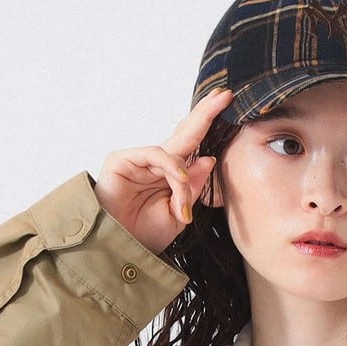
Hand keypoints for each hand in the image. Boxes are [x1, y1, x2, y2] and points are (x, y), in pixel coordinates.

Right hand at [93, 88, 235, 256]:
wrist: (120, 249)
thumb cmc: (145, 234)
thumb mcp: (179, 214)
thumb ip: (193, 188)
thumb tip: (209, 160)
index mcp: (171, 174)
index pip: (193, 144)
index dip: (208, 124)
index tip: (227, 104)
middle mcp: (157, 163)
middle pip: (185, 133)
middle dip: (205, 114)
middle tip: (223, 96)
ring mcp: (139, 159)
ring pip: (174, 151)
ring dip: (184, 178)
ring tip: (182, 206)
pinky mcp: (122, 159)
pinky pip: (156, 155)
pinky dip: (171, 168)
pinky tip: (179, 181)